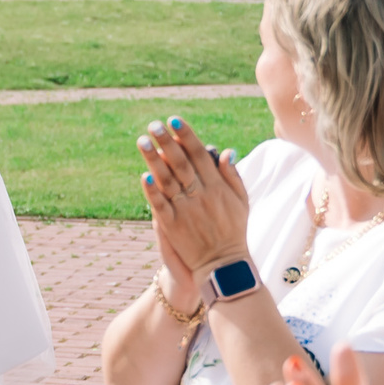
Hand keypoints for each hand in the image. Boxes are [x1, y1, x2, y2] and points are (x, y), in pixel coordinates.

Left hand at [137, 117, 250, 275]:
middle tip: (154, 124)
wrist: (223, 264)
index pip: (199, 155)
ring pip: (168, 180)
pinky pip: (161, 206)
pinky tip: (143, 176)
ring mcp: (186, 210)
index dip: (186, 136)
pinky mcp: (173, 226)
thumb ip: (232, 175)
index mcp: (217, 187)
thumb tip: (226, 150)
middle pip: (181, 163)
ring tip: (141, 141)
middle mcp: (201, 195)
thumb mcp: (241, 201)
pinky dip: (152, 192)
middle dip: (167, 142)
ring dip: (154, 160)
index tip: (174, 120)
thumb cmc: (233, 230)